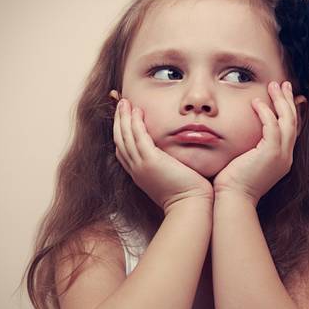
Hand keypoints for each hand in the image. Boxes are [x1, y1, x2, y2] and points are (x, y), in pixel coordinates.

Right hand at [112, 91, 212, 210]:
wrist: (189, 205)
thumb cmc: (187, 194)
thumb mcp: (171, 178)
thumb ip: (168, 166)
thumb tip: (175, 157)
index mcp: (140, 174)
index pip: (124, 151)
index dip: (121, 133)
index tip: (124, 119)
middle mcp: (136, 170)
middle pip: (120, 141)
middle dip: (119, 121)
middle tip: (121, 104)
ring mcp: (141, 165)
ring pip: (125, 137)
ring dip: (124, 118)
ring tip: (124, 102)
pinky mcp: (151, 161)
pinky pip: (138, 137)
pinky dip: (135, 123)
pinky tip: (137, 111)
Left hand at [212, 81, 300, 205]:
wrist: (234, 200)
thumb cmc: (233, 184)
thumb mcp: (245, 161)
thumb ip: (248, 147)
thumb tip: (241, 134)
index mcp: (281, 159)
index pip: (291, 130)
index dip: (291, 111)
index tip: (287, 96)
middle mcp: (286, 157)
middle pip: (293, 122)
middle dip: (289, 101)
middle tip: (284, 84)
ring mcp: (281, 156)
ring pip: (287, 121)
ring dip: (280, 101)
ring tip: (274, 85)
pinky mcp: (271, 154)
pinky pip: (273, 127)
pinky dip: (266, 113)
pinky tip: (257, 102)